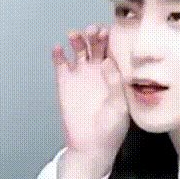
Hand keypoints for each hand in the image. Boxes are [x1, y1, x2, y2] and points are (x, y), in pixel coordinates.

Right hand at [52, 25, 129, 178]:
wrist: (91, 146)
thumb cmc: (111, 129)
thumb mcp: (120, 108)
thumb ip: (116, 86)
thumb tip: (107, 62)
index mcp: (116, 75)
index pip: (115, 51)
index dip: (112, 40)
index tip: (109, 32)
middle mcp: (99, 71)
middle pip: (97, 45)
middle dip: (95, 35)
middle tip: (93, 31)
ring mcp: (82, 75)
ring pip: (79, 49)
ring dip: (78, 40)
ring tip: (76, 36)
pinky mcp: (65, 82)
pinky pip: (61, 63)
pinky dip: (59, 54)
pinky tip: (59, 49)